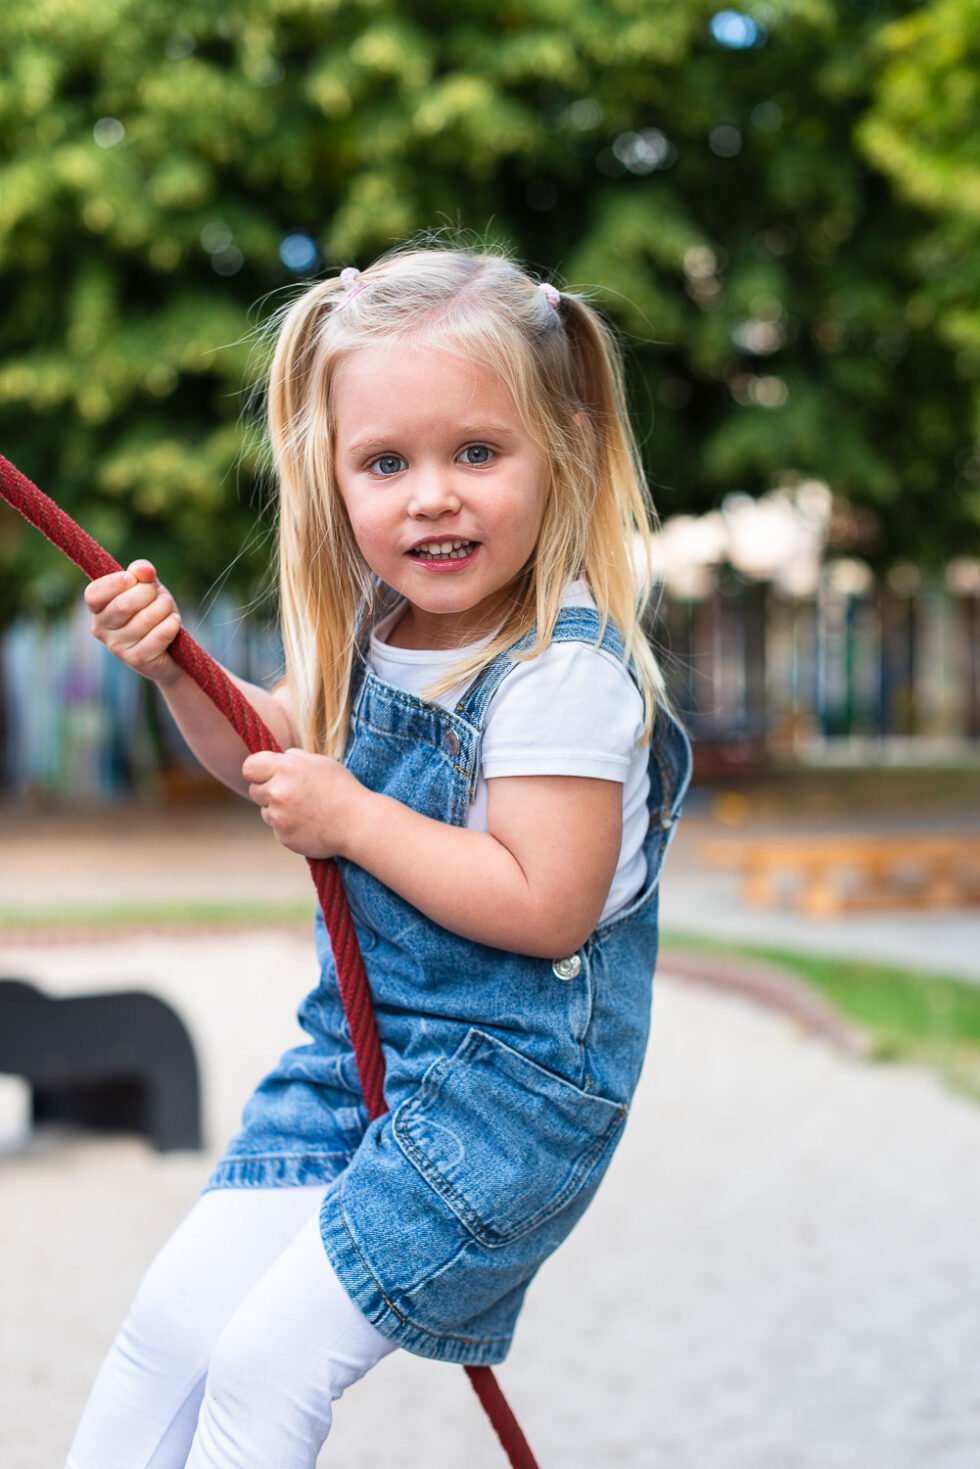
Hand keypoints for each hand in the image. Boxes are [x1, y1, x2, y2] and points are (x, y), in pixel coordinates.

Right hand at [84, 560, 181, 684]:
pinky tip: (173, 624)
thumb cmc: (153, 611)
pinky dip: (172, 624)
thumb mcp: (148, 587)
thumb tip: (143, 569)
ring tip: (168, 611)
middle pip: (123, 604)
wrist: (169, 648)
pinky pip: (159, 635)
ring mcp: (117, 647)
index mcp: (98, 609)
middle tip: (158, 596)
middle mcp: (101, 629)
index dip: (115, 583)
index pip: (94, 594)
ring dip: (165, 609)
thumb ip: (142, 572)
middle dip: (149, 593)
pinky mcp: (137, 660)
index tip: (133, 578)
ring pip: (145, 619)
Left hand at [242, 748, 361, 857]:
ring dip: (279, 810)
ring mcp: (279, 816)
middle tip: (293, 794)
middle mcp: (278, 791)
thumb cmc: (341, 789)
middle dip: (268, 791)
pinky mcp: (283, 836)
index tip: (265, 775)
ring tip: (306, 810)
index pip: (250, 766)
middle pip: (254, 790)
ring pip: (265, 811)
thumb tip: (274, 760)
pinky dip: (289, 826)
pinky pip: (277, 828)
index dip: (257, 770)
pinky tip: (309, 823)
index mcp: (286, 768)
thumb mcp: (319, 762)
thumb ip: (292, 759)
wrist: (358, 823)